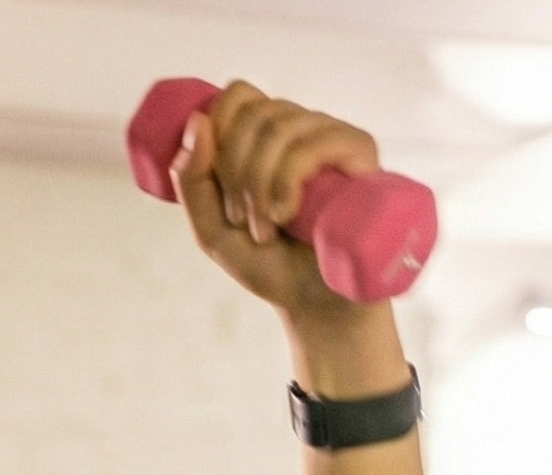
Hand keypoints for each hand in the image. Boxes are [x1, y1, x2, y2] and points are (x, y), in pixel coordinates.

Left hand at [171, 82, 381, 321]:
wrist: (315, 303)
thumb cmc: (270, 266)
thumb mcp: (213, 231)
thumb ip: (192, 182)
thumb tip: (197, 121)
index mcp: (265, 136)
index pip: (238, 95)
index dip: (219, 128)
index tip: (218, 181)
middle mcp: (299, 126)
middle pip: (253, 113)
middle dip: (234, 173)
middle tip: (242, 222)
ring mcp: (329, 135)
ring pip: (278, 129)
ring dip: (258, 186)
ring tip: (265, 230)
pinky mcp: (358, 150)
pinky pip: (311, 145)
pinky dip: (286, 181)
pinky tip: (286, 214)